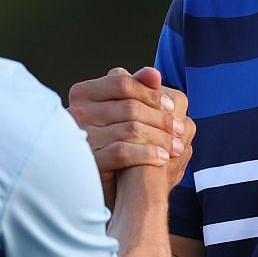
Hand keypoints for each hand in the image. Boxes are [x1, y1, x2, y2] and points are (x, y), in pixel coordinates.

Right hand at [67, 66, 192, 206]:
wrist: (96, 183)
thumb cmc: (112, 142)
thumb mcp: (122, 112)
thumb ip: (136, 89)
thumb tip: (154, 73)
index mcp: (83, 94)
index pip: (122, 83)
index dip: (151, 93)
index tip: (172, 106)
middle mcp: (77, 112)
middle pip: (130, 107)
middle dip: (161, 119)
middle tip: (180, 130)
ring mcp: (80, 137)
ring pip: (130, 129)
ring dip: (160, 138)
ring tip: (176, 147)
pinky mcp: (88, 161)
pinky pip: (123, 152)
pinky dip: (147, 154)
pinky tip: (163, 159)